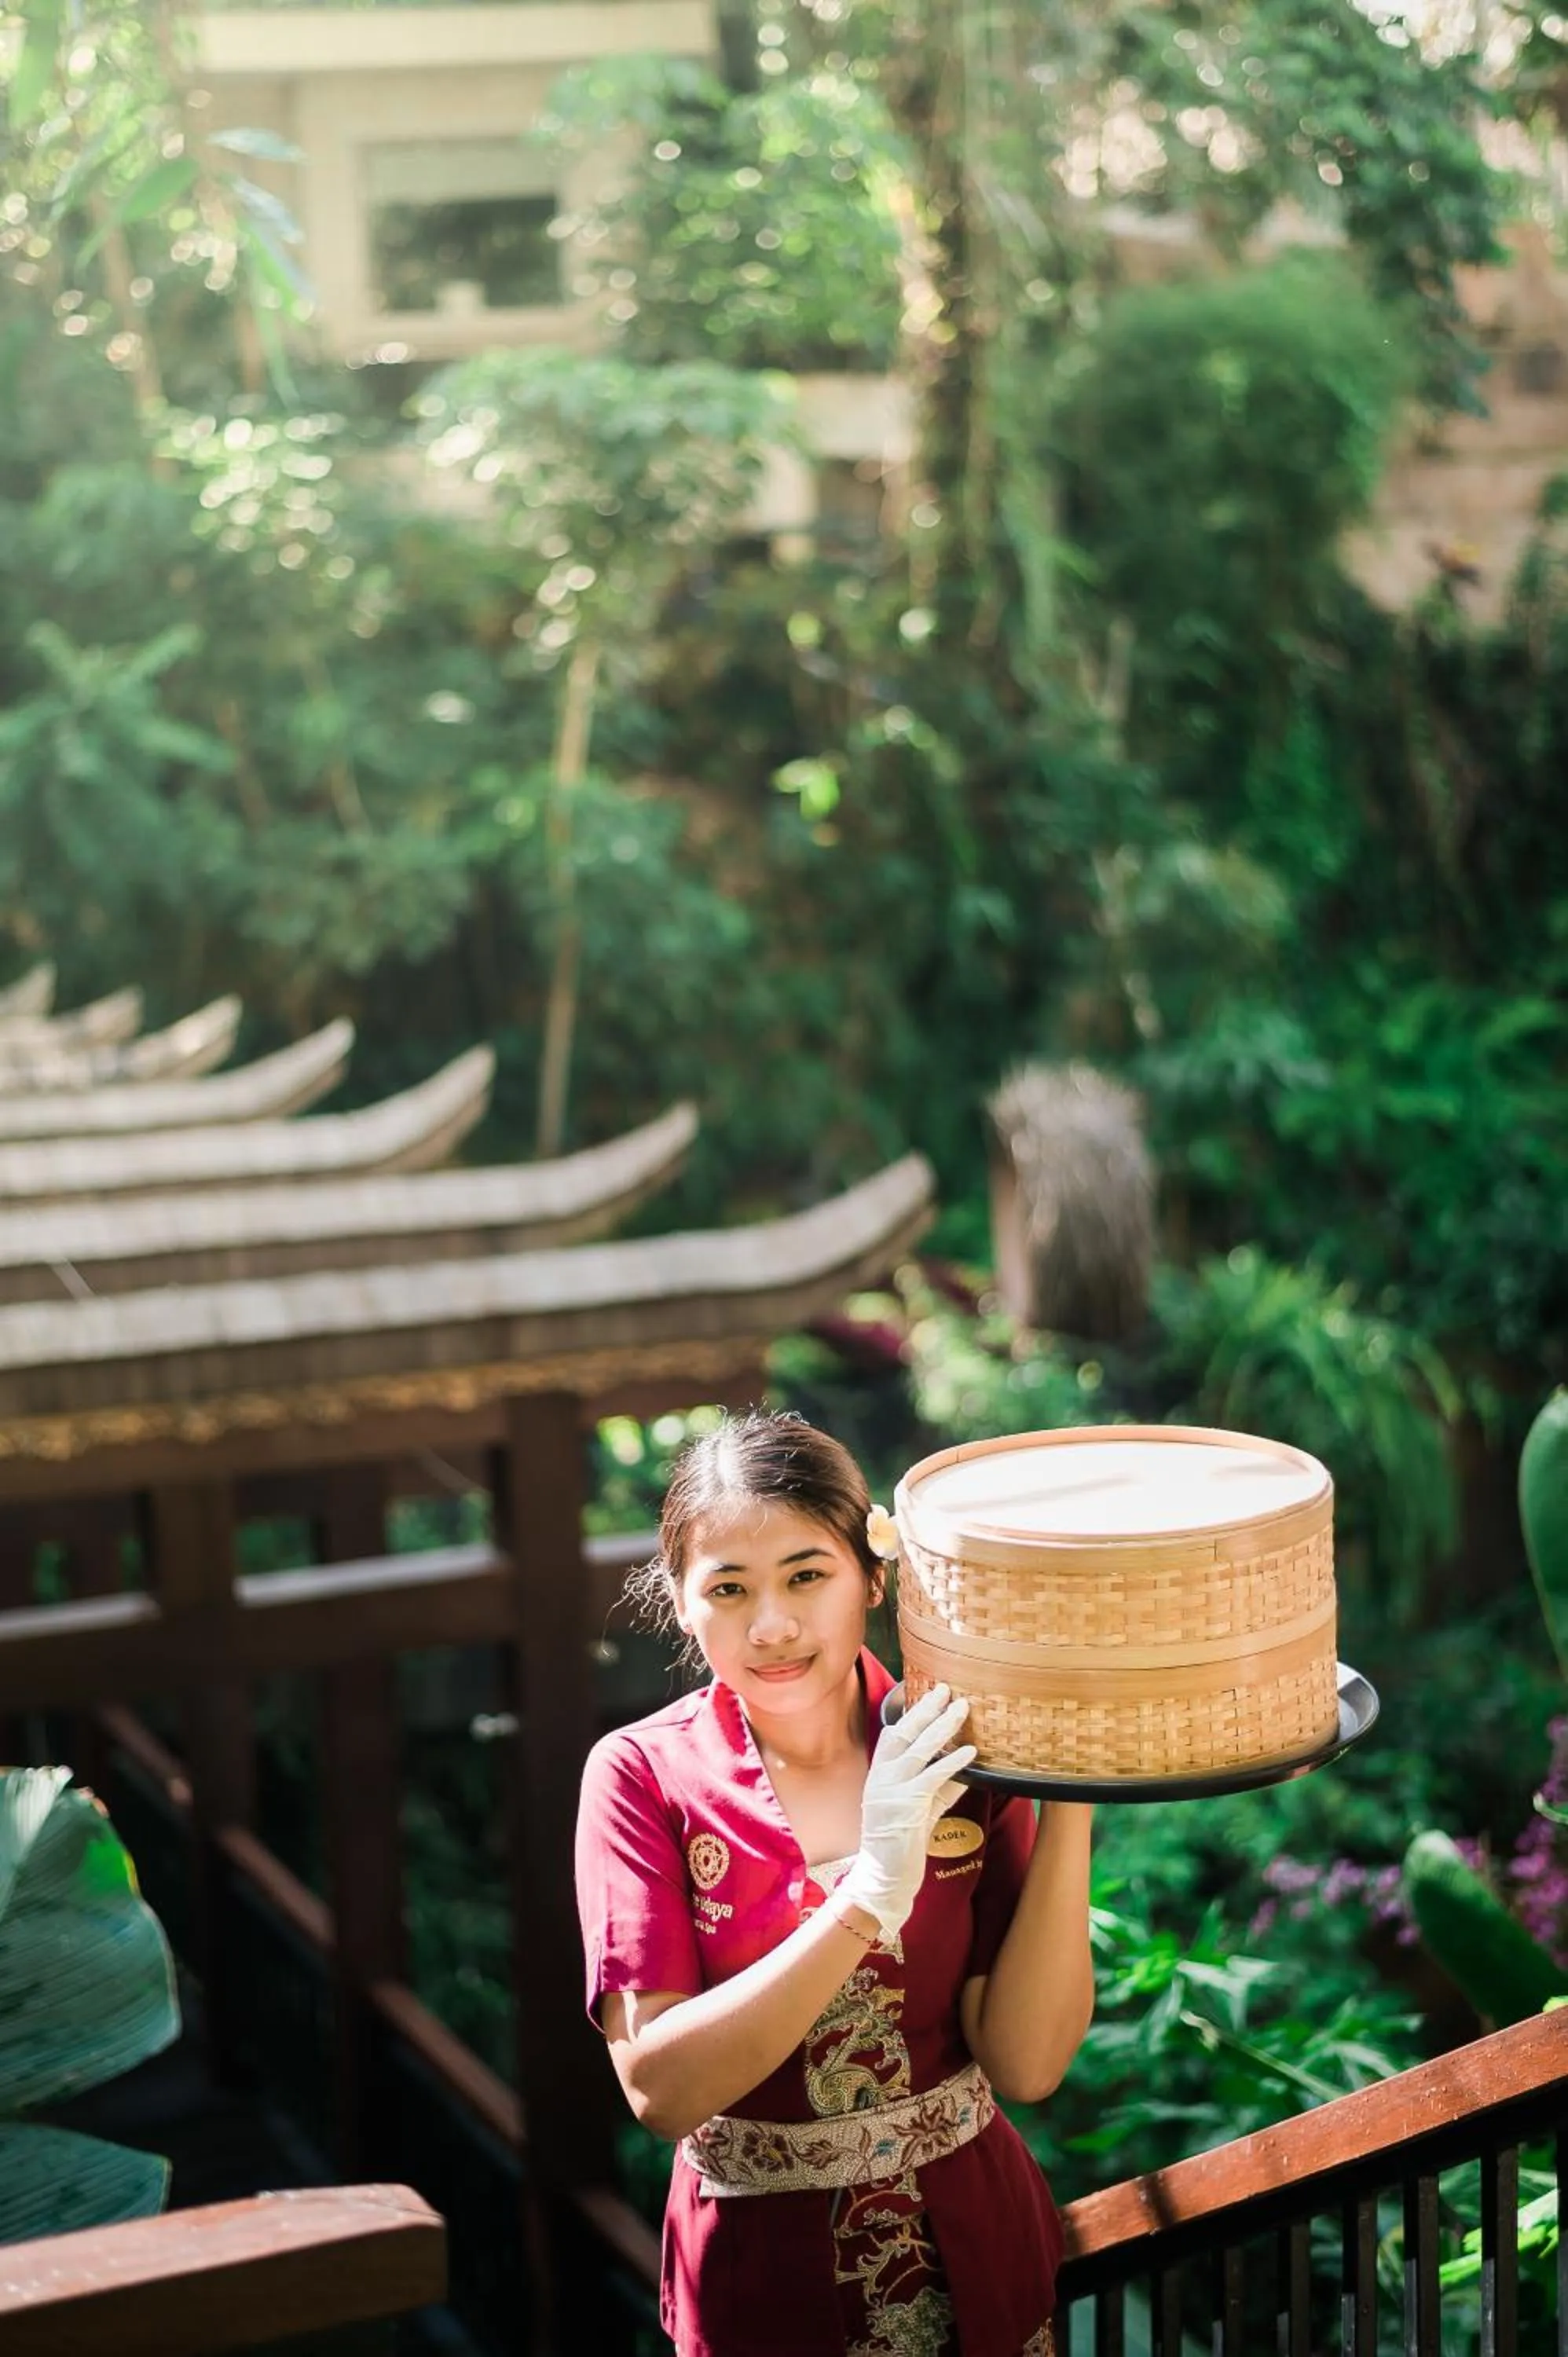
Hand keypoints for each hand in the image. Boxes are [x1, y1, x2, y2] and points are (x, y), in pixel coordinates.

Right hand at [837, 1683, 976, 1943]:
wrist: (883, 1879)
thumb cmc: (900, 1846)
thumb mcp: (919, 1812)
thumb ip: (937, 1791)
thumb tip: (963, 1774)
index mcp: (879, 1775)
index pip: (894, 1735)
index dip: (912, 1713)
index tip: (930, 1695)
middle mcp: (881, 1778)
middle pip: (904, 1733)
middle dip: (926, 1709)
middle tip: (946, 1689)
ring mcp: (891, 1791)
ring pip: (919, 1749)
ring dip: (943, 1726)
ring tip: (962, 1708)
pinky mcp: (906, 1806)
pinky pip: (932, 1777)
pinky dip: (952, 1762)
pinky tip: (969, 1751)